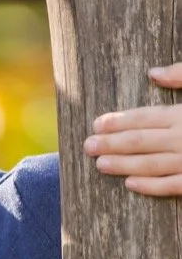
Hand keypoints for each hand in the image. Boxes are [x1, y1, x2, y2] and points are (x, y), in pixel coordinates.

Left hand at [84, 63, 181, 195]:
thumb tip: (153, 72)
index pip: (146, 117)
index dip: (120, 121)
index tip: (97, 123)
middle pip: (141, 142)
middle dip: (112, 143)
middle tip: (86, 146)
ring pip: (151, 165)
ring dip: (122, 165)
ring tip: (99, 164)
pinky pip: (172, 186)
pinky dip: (150, 186)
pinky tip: (130, 184)